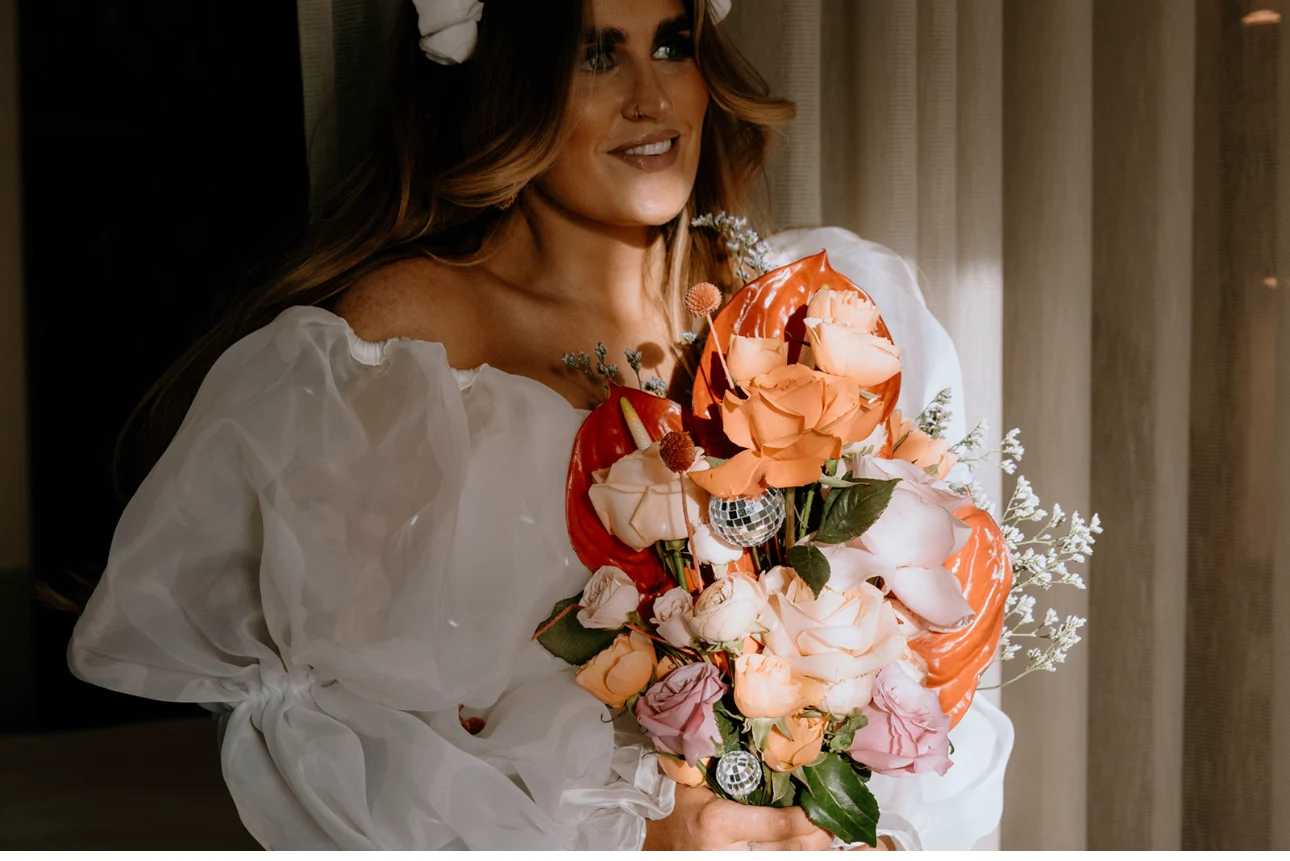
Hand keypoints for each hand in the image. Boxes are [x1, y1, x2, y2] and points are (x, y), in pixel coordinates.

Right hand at [643, 784, 834, 850]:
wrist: (657, 840)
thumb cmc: (680, 805)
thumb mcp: (704, 781)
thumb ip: (739, 769)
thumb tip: (784, 752)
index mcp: (719, 822)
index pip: (782, 825)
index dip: (811, 817)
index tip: (826, 802)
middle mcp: (728, 852)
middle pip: (793, 849)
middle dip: (819, 834)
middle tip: (833, 817)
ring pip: (790, 859)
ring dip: (812, 846)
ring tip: (824, 829)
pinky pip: (778, 860)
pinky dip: (794, 851)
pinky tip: (803, 842)